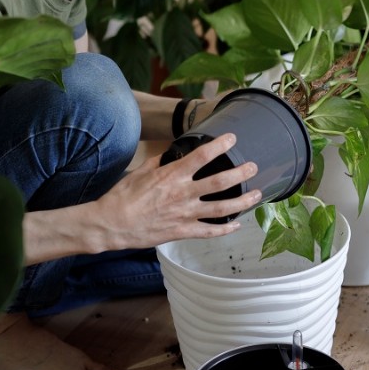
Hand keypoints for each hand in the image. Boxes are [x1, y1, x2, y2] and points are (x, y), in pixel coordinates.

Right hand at [94, 133, 260, 249]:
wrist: (112, 224)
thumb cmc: (122, 197)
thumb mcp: (140, 172)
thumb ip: (159, 162)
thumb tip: (169, 153)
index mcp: (172, 175)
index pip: (202, 156)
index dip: (220, 145)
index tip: (231, 138)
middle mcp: (183, 193)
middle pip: (220, 181)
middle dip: (241, 173)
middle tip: (253, 167)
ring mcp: (185, 214)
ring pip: (222, 207)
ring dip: (242, 201)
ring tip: (257, 194)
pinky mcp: (182, 231)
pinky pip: (209, 231)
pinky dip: (225, 229)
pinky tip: (237, 225)